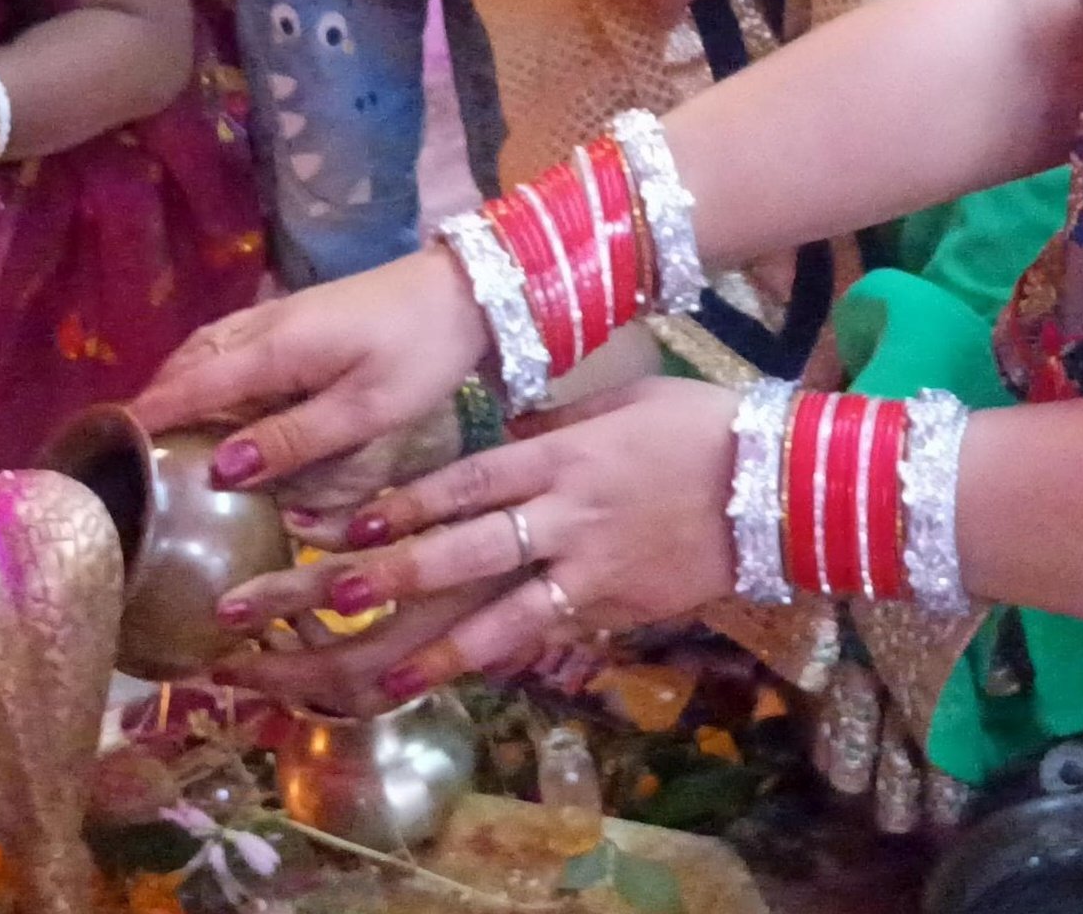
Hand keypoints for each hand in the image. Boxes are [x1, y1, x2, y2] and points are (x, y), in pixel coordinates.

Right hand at [129, 245, 490, 486]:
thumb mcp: (366, 410)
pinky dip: (205, 367)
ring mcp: (280, 315)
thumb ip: (293, 439)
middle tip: (125, 449)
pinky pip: (231, 341)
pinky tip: (211, 392)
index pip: (191, 385)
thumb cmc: (421, 353)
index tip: (107, 450)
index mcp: (274, 350)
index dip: (148, 417)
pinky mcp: (300, 316)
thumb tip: (221, 469)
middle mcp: (264, 326)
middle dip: (154, 401)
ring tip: (157, 428)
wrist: (465, 290)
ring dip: (177, 382)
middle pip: (189, 362)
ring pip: (207, 347)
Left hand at [209, 379, 740, 701]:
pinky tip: (425, 682)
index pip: (464, 479)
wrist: (781, 480)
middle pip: (454, 549)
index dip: (399, 505)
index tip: (333, 524)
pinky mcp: (612, 608)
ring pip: (490, 613)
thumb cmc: (693, 425)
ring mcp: (589, 569)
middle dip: (371, 577)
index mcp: (560, 451)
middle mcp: (565, 512)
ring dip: (416, 644)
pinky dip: (479, 661)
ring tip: (353, 667)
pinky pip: (537, 637)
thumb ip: (545, 425)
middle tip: (301, 598)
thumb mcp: (614, 400)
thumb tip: (486, 435)